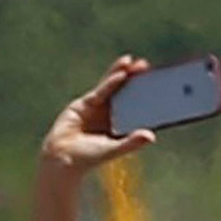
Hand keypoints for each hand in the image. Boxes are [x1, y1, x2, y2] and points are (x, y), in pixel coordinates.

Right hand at [39, 56, 155, 174]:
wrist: (61, 158)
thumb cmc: (88, 158)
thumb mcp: (113, 150)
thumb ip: (131, 142)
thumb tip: (152, 136)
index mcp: (121, 126)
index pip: (137, 107)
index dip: (146, 96)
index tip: (158, 84)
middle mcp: (112, 114)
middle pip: (126, 94)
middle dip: (135, 80)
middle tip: (147, 67)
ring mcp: (99, 108)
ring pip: (112, 88)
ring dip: (122, 74)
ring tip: (132, 62)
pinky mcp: (85, 104)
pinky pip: (101, 91)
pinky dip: (110, 83)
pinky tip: (120, 75)